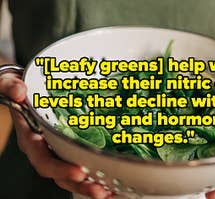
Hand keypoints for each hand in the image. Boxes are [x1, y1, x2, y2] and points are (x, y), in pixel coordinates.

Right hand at [0, 72, 111, 198]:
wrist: (23, 92)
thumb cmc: (19, 91)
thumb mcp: (11, 85)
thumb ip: (11, 87)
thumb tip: (19, 91)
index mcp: (32, 139)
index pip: (44, 160)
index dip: (60, 169)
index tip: (79, 172)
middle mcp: (44, 150)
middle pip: (61, 175)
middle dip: (80, 185)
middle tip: (100, 191)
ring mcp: (56, 150)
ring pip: (72, 174)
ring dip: (91, 185)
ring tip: (110, 192)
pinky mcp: (67, 147)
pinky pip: (80, 164)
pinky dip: (95, 175)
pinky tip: (111, 181)